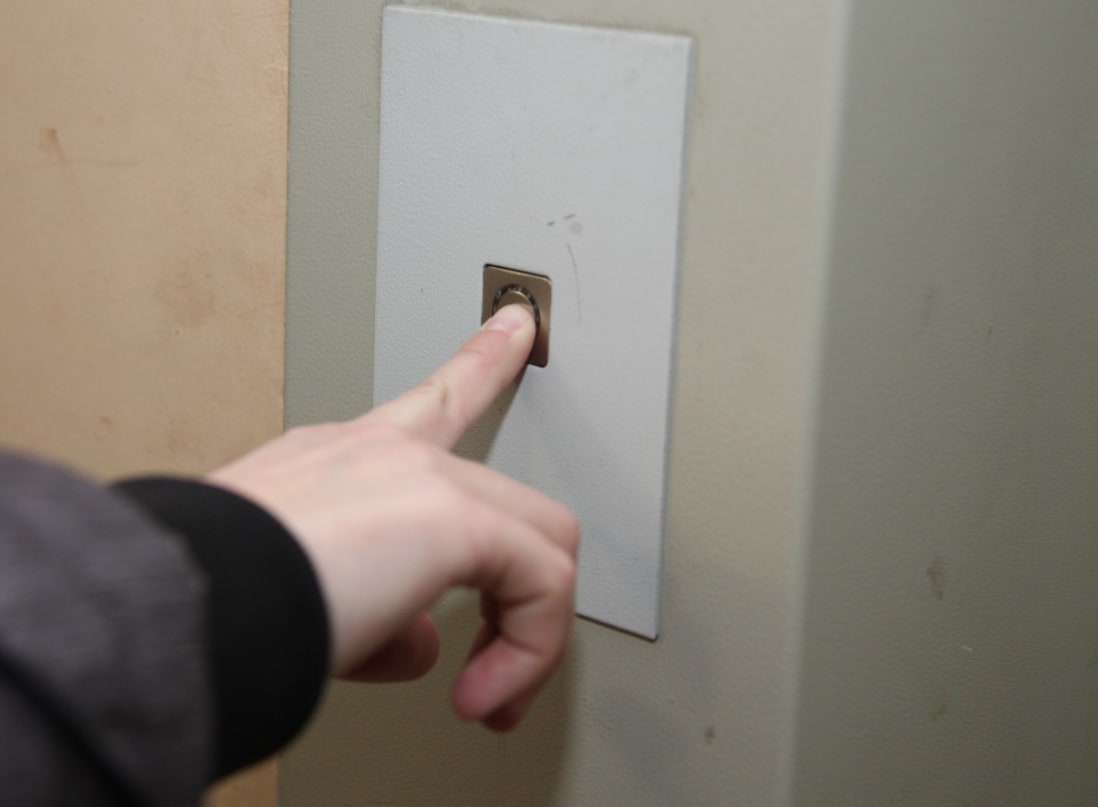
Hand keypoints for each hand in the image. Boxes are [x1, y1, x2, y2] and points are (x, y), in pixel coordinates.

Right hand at [207, 304, 577, 730]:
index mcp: (345, 460)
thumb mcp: (307, 601)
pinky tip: (483, 695)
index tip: (513, 328)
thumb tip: (420, 643)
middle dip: (525, 591)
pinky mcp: (452, 515)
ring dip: (525, 635)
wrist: (184, 603)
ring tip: (491, 697)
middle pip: (509, 488)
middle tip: (497, 669)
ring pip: (540, 538)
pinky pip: (541, 580)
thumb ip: (380, 613)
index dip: (480, 362)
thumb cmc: (216, 605)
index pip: (430, 405)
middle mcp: (385, 453)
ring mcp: (421, 475)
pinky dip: (525, 651)